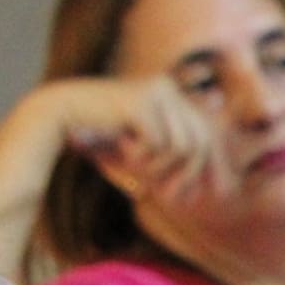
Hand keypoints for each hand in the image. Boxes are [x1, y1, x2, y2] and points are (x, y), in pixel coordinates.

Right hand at [41, 75, 223, 208]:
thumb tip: (225, 189)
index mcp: (173, 95)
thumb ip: (179, 165)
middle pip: (200, 144)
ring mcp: (155, 92)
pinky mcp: (140, 102)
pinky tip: (123, 147)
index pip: (207, 136)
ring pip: (182, 147)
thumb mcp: (147, 154)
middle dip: (188, 176)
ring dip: (159, 168)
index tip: (218, 195)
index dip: (213, 167)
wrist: (58, 116)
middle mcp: (168, 88)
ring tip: (134, 164)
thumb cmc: (102, 138)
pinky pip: (159, 144)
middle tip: (167, 196)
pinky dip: (143, 156)